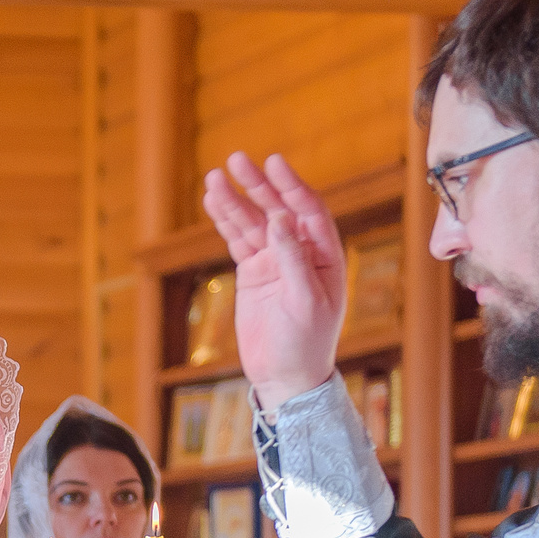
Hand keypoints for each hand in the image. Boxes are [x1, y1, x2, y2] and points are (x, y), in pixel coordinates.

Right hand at [199, 152, 348, 413]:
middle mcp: (301, 251)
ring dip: (234, 200)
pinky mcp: (253, 272)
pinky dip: (225, 221)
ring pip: (253, 222)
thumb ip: (293, 259)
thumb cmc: (306, 343)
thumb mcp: (305, 302)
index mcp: (325, 255)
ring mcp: (275, 260)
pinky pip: (238, 240)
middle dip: (257, 185)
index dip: (290, 186)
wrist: (286, 377)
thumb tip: (280, 219)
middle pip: (277, 208)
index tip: (273, 164)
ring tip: (214, 179)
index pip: (308, 210)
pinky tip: (213, 202)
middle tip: (236, 160)